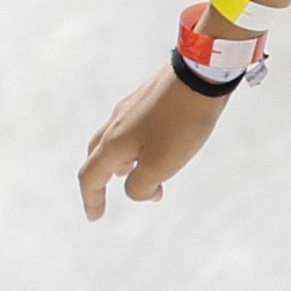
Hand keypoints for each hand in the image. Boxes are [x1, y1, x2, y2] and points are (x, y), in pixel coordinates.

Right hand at [76, 61, 229, 217]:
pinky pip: (131, 127)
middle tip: (106, 196)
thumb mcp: (161, 165)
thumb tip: (139, 192)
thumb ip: (141, 186)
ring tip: (134, 174)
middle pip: (96, 156)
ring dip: (120, 162)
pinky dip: (135, 145)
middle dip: (100, 179)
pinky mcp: (147, 97)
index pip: (90, 177)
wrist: (200, 73)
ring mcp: (130, 108)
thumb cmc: (180, 124)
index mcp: (113, 144)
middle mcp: (115, 124)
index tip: (94, 216)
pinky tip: (154, 145)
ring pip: (114, 140)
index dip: (91, 200)